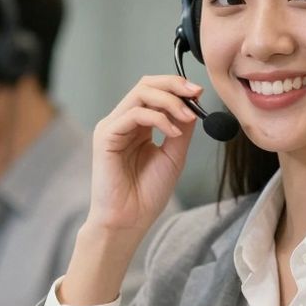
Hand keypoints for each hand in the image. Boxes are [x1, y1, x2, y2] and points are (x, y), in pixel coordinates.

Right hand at [60, 76, 198, 305]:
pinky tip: (173, 133)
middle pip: (145, 85)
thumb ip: (181, 129)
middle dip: (173, 85)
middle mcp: (123, 122)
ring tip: (188, 117)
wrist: (129, 220)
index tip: (199, 93)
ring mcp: (112, 127)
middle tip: (195, 93)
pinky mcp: (105, 137)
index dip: (177, 87)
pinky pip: (134, 115)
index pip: (154, 92)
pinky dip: (158, 119)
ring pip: (140, 94)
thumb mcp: (173, 155)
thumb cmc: (147, 194)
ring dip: (169, 101)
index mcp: (137, 125)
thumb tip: (193, 103)